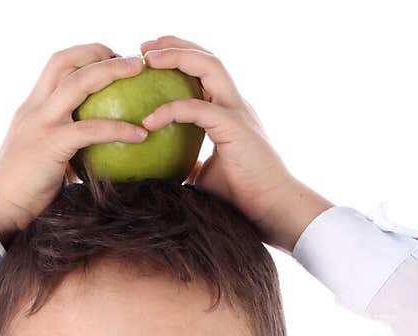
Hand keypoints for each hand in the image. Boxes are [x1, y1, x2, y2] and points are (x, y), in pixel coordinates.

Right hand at [0, 44, 147, 239]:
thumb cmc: (21, 196)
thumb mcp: (41, 162)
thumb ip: (61, 152)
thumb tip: (89, 159)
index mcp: (31, 109)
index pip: (56, 66)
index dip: (84, 56)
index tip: (110, 60)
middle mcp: (34, 108)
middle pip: (66, 62)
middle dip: (99, 51)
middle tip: (131, 58)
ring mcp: (41, 124)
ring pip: (78, 82)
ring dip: (112, 71)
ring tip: (139, 71)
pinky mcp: (51, 145)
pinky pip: (91, 130)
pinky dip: (119, 129)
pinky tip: (140, 134)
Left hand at [139, 36, 331, 252]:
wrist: (273, 209)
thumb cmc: (243, 197)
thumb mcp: (206, 177)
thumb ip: (189, 164)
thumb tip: (163, 170)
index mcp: (229, 112)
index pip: (206, 73)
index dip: (181, 60)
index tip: (151, 60)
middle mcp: (235, 104)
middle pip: (207, 58)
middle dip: (176, 45)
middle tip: (144, 48)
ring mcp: (237, 111)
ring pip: (208, 66)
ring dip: (177, 57)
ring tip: (148, 58)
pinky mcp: (234, 126)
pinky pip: (197, 109)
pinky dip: (171, 110)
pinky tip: (149, 120)